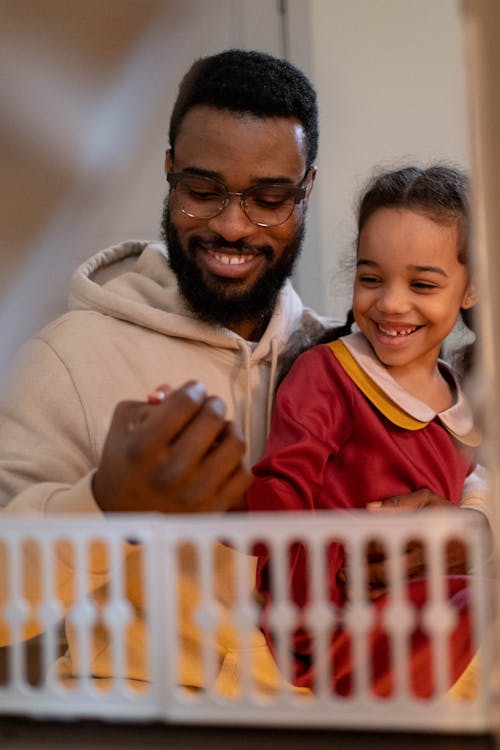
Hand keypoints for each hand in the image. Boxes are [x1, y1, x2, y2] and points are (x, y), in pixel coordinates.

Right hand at [92, 381, 251, 513]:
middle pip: (213, 417)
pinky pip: (244, 473)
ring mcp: (196, 493)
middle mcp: (171, 471)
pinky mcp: (214, 509)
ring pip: (235, 442)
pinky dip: (236, 461)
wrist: (126, 516)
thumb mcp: (125, 425)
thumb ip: (151, 401)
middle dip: (212, 404)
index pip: (185, 402)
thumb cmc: (127, 462)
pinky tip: (221, 459)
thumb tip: (177, 390)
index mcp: (144, 447)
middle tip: (207, 407)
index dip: (194, 389)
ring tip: (217, 432)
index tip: (193, 392)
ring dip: (229, 429)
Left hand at [337, 489, 469, 600]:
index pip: (390, 544)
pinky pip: (402, 595)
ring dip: (369, 589)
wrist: (476, 539)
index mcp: (422, 535)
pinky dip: (383, 598)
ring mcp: (426, 575)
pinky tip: (366, 598)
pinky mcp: (427, 585)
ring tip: (349, 588)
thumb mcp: (428, 500)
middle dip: (364, 572)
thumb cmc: (446, 515)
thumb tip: (370, 508)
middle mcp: (424, 559)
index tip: (350, 551)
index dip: (367, 549)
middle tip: (343, 573)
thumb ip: (400, 502)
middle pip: (390, 570)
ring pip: (395, 586)